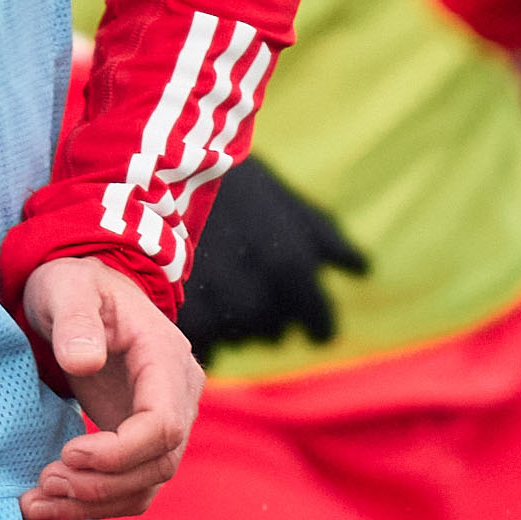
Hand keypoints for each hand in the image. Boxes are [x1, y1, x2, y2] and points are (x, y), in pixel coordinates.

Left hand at [19, 256, 201, 519]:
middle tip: (43, 484)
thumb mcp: (68, 287)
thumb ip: (76, 320)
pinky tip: (51, 504)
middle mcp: (176, 396)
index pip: (164, 425)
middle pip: (158, 464)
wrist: (80, 295)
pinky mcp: (139, 441)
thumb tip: (84, 362)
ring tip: (36, 504)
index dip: (120, 452)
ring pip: (145, 486)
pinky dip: (93, 503)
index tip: (68, 453)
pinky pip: (129, 486)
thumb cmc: (75, 286)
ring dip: (93, 504)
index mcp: (165, 359)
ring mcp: (162, 421)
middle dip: (100, 485)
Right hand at [173, 152, 373, 359]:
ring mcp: (218, 314)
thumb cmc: (232, 183)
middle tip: (246, 279)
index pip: (319, 326)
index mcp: (292, 271)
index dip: (315, 324)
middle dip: (267, 313)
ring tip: (218, 282)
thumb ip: (330, 242)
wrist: (156, 173)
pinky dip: (205, 329)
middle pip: (274, 333)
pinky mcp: (182, 320)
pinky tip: (197, 301)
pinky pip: (206, 345)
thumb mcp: (288, 204)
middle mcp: (259, 300)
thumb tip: (364, 270)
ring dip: (234, 321)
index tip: (310, 324)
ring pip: (240, 340)